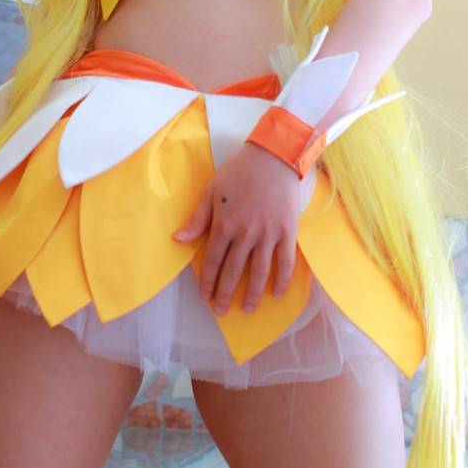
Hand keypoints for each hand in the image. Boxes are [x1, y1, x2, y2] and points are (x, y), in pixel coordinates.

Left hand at [173, 144, 303, 316]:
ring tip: (248, 309)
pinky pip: (285, 262)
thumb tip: (179, 240)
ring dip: (252, 294)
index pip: (213, 261)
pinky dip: (282, 280)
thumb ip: (197, 218)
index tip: (205, 297)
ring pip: (259, 272)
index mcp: (225, 224)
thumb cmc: (240, 171)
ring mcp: (269, 234)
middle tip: (221, 311)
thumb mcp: (212, 190)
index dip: (208, 282)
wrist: (274, 156)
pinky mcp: (288, 232)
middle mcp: (246, 234)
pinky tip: (276, 293)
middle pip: (234, 272)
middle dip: (225, 294)